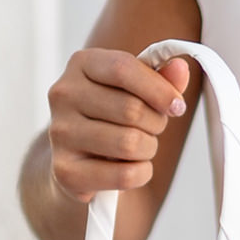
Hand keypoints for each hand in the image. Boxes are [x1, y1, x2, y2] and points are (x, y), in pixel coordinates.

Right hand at [45, 46, 192, 201]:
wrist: (81, 160)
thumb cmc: (114, 117)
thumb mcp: (137, 91)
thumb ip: (162, 79)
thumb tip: (180, 67)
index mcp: (81, 64)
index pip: (123, 68)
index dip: (160, 90)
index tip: (177, 106)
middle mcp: (63, 94)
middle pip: (132, 109)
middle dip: (156, 124)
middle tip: (150, 129)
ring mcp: (60, 132)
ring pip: (130, 143)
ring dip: (148, 149)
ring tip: (138, 147)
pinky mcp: (65, 170)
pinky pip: (124, 174)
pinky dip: (140, 174)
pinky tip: (130, 167)